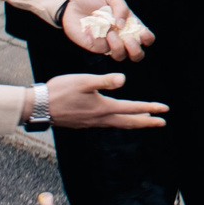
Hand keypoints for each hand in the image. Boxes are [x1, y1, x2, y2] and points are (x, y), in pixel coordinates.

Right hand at [35, 72, 167, 130]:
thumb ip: (104, 81)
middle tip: (162, 123)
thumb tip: (124, 80)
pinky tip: (118, 119)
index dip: (150, 108)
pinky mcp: (83, 123)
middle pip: (128, 122)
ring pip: (118, 124)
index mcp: (103, 108)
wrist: (38, 107)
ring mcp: (91, 123)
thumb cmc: (59, 91)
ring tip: (145, 121)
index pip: (132, 108)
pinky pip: (107, 125)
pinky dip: (119, 122)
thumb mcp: (83, 81)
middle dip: (147, 122)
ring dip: (133, 122)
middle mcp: (99, 119)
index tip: (165, 110)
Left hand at [59, 0, 153, 60]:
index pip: (147, 38)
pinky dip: (99, 40)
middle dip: (135, 50)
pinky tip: (91, 29)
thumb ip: (121, 8)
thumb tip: (122, 26)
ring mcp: (109, 44)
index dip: (148, 39)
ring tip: (110, 33)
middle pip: (137, 54)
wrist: (74, 2)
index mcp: (131, 25)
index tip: (142, 33)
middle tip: (127, 39)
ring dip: (118, 47)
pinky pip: (101, 49)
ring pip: (120, 56)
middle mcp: (122, 37)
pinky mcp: (95, 47)